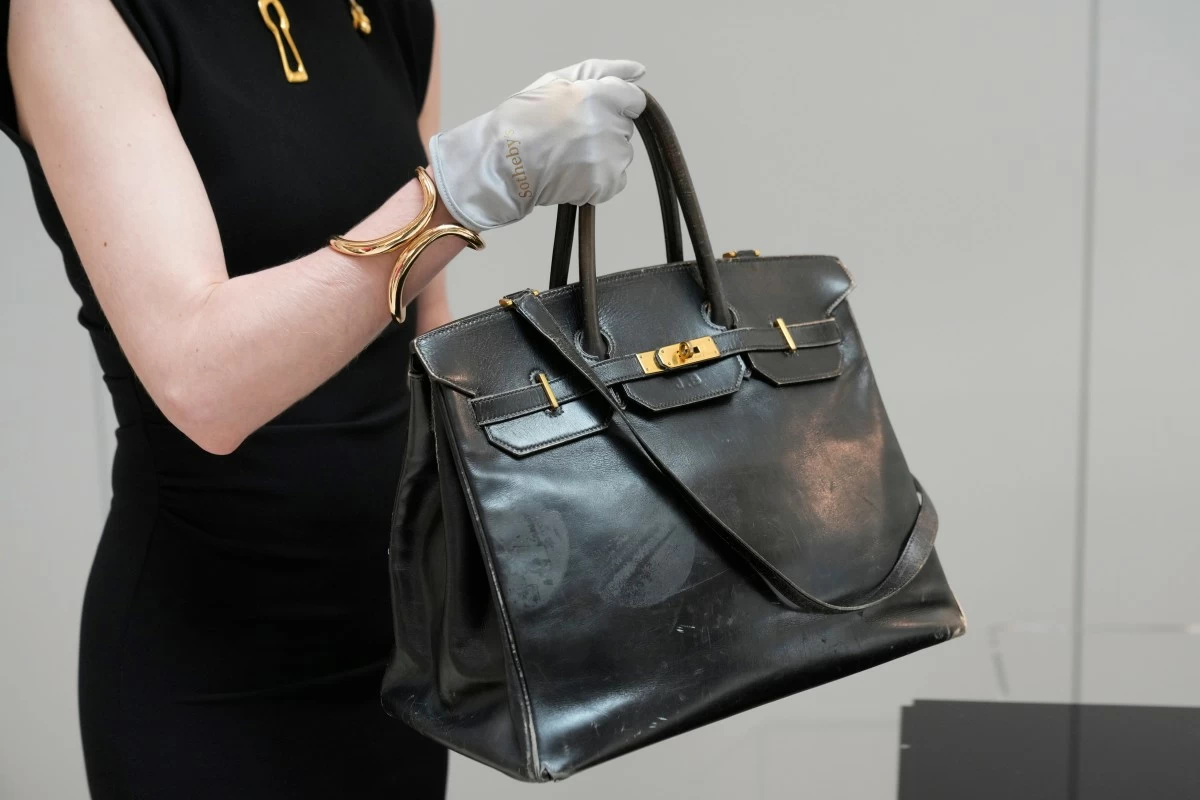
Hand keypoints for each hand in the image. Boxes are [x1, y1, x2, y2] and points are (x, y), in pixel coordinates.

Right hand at [428, 59, 646, 231]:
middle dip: (604, 130)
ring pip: (621, 154)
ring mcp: (609, 156)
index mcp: (597, 95)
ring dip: (603, 156)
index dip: (615, 105)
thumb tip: (638, 71)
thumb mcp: (557, 80)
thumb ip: (602, 71)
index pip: (633, 99)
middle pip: (624, 128)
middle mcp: (608, 125)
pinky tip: (573, 174)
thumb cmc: (523, 119)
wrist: (501, 163)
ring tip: (569, 157)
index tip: (593, 114)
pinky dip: (599, 181)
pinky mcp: (606, 183)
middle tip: (570, 136)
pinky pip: (615, 180)